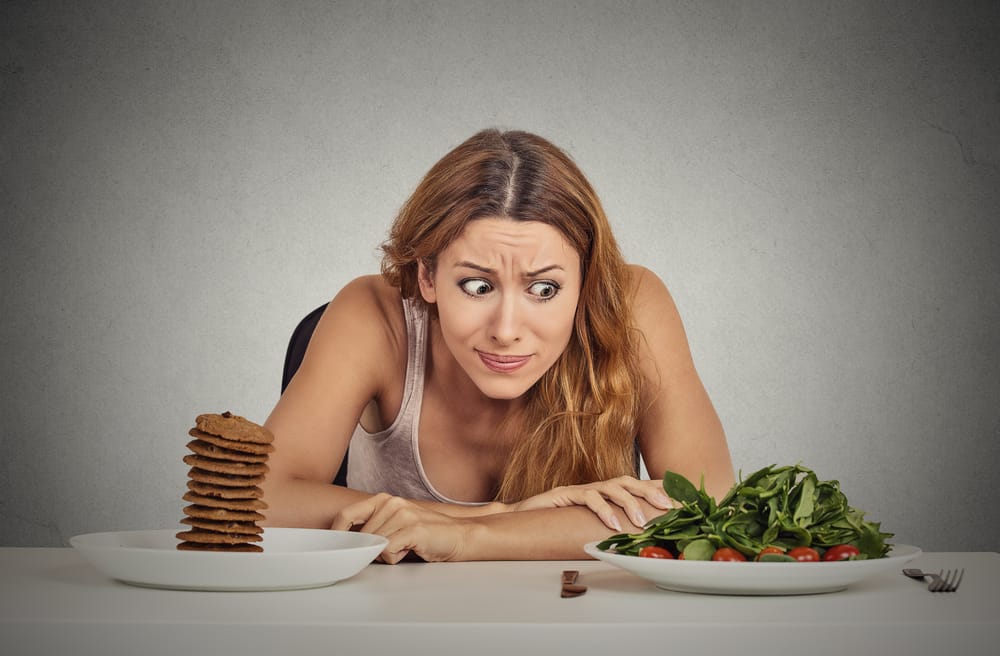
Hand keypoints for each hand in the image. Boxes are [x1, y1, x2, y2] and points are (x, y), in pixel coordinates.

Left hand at [330, 493, 470, 563]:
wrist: (458, 535)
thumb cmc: (425, 534)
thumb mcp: (394, 525)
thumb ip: (373, 528)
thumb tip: (347, 543)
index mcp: (382, 500)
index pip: (346, 515)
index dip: (336, 533)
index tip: (335, 548)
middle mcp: (390, 503)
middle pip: (360, 537)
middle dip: (371, 550)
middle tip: (393, 549)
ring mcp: (402, 514)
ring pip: (374, 546)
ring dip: (387, 555)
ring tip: (405, 547)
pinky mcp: (412, 528)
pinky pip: (388, 551)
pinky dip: (396, 558)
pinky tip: (410, 550)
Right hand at [507, 476, 674, 530]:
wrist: (521, 518)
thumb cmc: (556, 525)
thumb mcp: (589, 526)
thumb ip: (608, 527)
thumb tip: (635, 541)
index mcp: (605, 494)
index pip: (636, 486)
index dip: (658, 489)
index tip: (681, 499)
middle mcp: (596, 487)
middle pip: (630, 481)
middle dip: (652, 492)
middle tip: (670, 508)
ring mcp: (581, 488)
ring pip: (613, 486)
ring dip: (631, 503)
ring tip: (642, 523)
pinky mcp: (566, 494)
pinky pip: (589, 498)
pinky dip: (603, 510)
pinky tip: (613, 524)